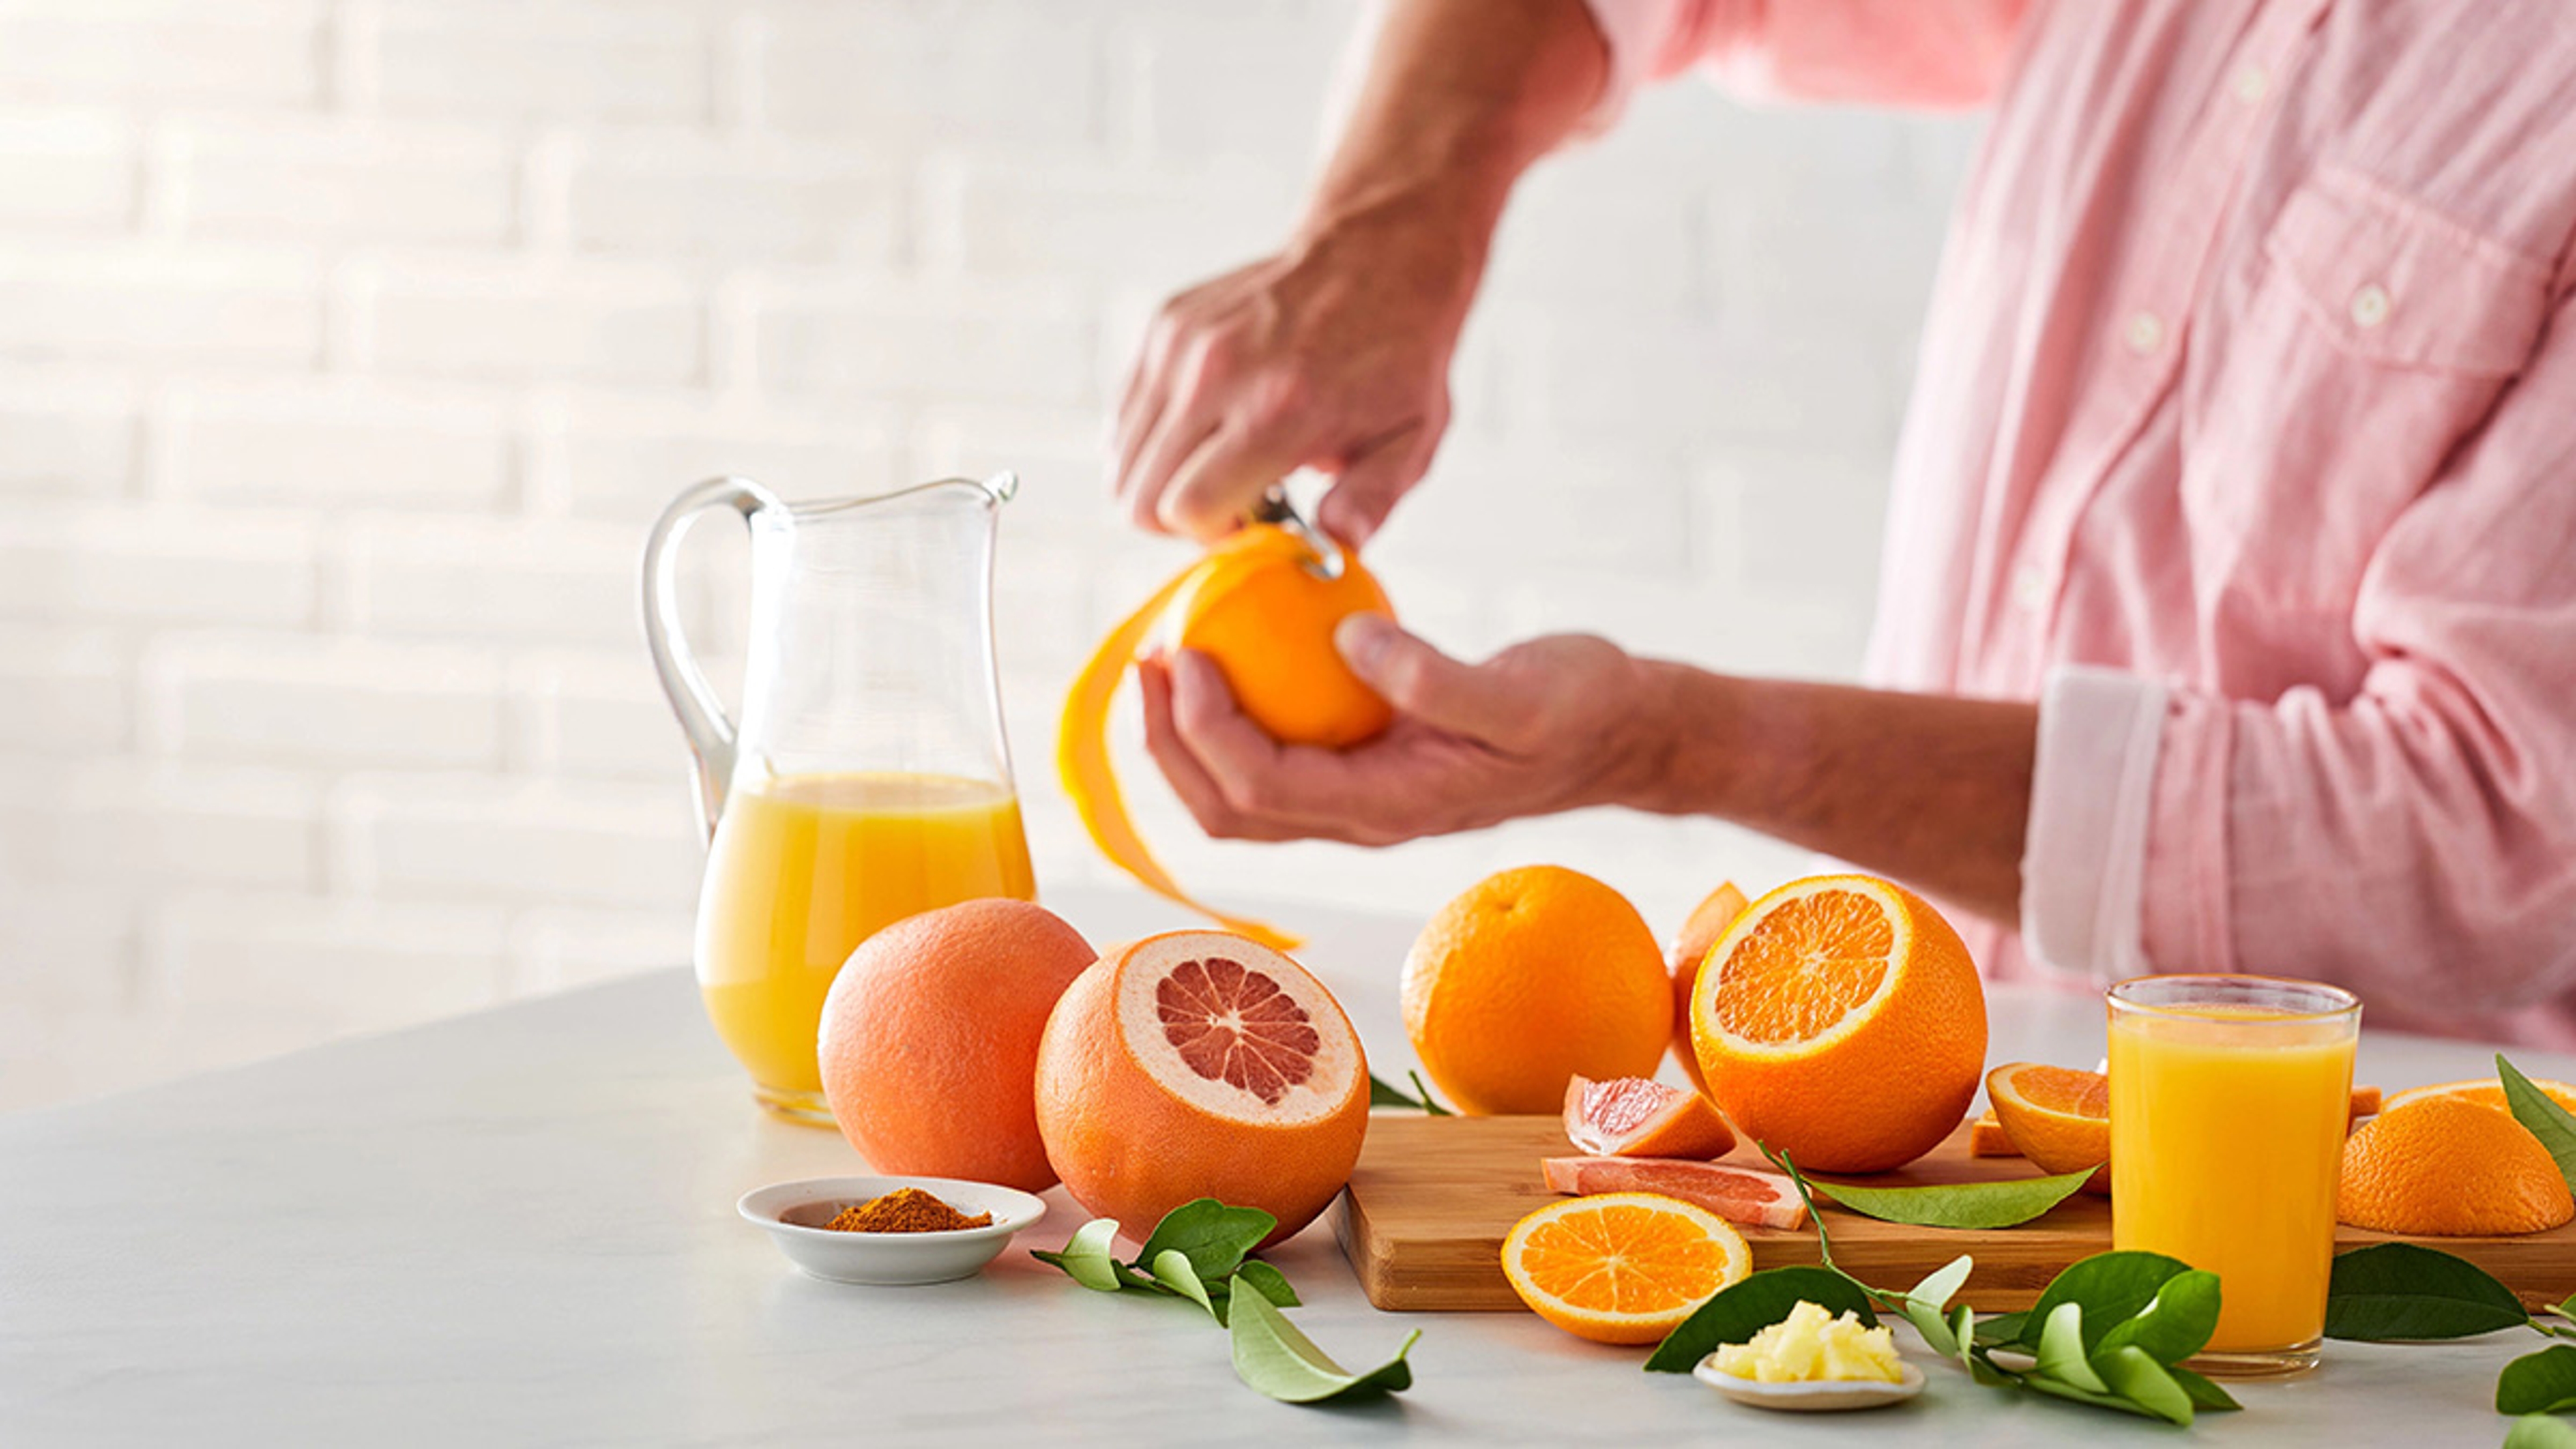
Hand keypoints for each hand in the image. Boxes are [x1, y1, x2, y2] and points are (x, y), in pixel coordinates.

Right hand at [1109, 207, 1477, 548]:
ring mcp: (1182, 344)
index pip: (1187, 508)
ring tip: (1220, 463)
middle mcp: (1217, 373)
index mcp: (1278, 409)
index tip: (1252, 521)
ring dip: (1162, 479)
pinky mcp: (1166, 324)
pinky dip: (1154, 438)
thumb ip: (1371, 500)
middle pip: (1139, 494)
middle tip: (1233, 501)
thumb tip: (1336, 546)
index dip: (1213, 535)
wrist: (1377, 254)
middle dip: (1180, 518)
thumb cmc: (1397, 356)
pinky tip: (1206, 428)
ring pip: (1120, 459)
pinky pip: (1125, 414)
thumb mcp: (1412, 438)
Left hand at [1134, 614, 1664, 845]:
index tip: (1186, 654)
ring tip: (1167, 661)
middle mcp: (1364, 818)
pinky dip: (1231, 722)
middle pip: (1229, 811)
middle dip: (1169, 745)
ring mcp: (1363, 802)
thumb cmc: (1583, 708)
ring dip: (1187, 739)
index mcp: (1390, 807)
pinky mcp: (1368, 772)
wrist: (1626, 734)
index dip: (1203, 732)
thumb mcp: (1524, 692)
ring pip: (1241, 798)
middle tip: (1150, 657)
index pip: (1261, 788)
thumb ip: (1434, 675)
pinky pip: (1274, 763)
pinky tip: (1230, 659)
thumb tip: (1349, 638)